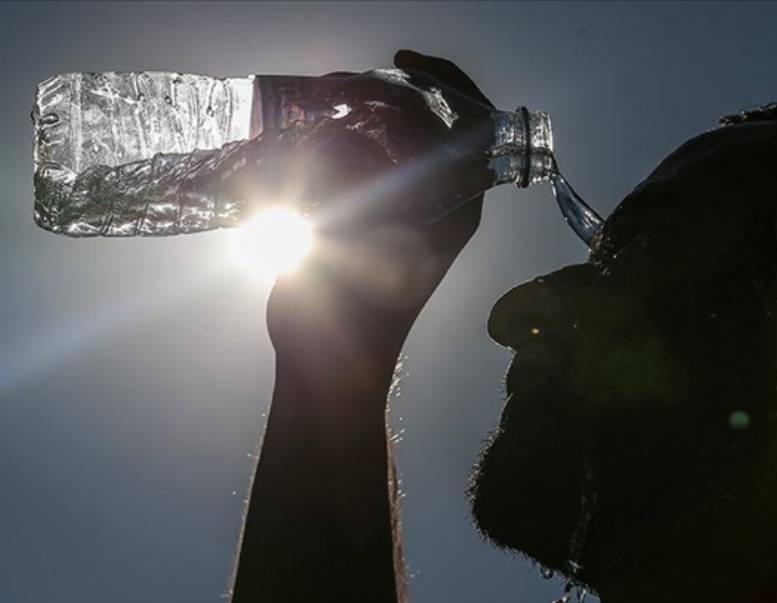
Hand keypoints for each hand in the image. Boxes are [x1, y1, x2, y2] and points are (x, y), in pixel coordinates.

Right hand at [267, 50, 493, 384]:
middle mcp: (440, 200)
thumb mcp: (355, 237)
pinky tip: (307, 132)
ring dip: (358, 113)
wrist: (331, 364)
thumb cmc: (354, 311)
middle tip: (337, 85)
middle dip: (385, 92)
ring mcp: (403, 208)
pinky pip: (361, 159)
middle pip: (428, 119)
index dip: (441, 82)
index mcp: (459, 205)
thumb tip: (332, 132)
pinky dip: (336, 139)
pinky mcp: (368, 217)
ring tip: (320, 101)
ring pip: (392, 137)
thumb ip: (349, 175)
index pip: (468, 122)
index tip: (398, 64)